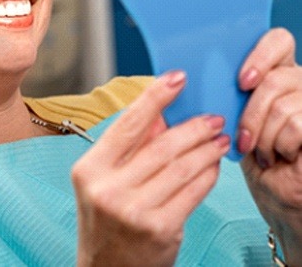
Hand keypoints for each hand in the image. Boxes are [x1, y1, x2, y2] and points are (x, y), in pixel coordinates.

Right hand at [72, 71, 229, 266]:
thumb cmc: (106, 220)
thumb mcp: (105, 179)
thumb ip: (130, 147)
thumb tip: (163, 115)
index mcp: (90, 168)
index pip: (127, 124)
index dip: (155, 97)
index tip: (176, 78)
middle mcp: (108, 188)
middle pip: (161, 146)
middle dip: (192, 127)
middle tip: (212, 117)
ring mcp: (134, 210)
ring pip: (181, 167)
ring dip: (206, 149)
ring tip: (219, 139)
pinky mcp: (160, 230)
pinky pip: (192, 192)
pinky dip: (208, 175)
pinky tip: (214, 166)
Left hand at [237, 28, 301, 264]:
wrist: (275, 191)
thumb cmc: (248, 150)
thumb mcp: (229, 113)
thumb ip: (219, 87)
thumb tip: (180, 72)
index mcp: (276, 69)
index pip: (278, 40)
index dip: (261, 55)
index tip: (242, 82)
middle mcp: (299, 81)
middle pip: (278, 77)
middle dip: (253, 112)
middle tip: (243, 135)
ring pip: (286, 104)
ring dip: (264, 135)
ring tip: (260, 150)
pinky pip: (298, 126)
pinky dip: (280, 145)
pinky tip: (277, 156)